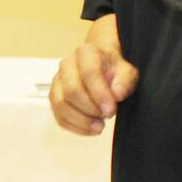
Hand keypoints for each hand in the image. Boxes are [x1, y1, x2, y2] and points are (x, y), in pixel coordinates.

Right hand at [49, 16, 138, 136]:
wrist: (102, 65)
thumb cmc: (112, 68)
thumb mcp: (126, 71)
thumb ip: (124, 81)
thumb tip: (116, 94)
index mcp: (86, 53)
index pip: (89, 73)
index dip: (99, 94)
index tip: (110, 109)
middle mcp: (67, 65)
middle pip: (71, 91)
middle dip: (90, 109)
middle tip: (106, 115)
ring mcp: (58, 81)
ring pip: (61, 105)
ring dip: (81, 120)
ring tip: (98, 125)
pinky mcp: (54, 97)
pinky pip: (58, 116)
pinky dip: (74, 126)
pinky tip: (89, 128)